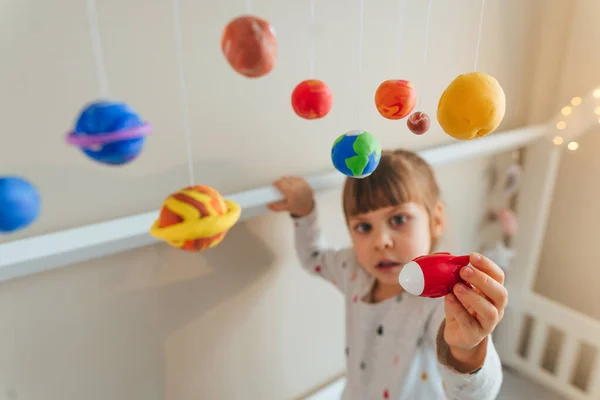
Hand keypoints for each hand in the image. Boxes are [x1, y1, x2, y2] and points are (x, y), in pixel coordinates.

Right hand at [267, 176, 314, 217]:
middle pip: (285, 178)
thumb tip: (267, 204)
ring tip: (285, 185)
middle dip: (281, 181)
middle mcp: (297, 187)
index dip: (276, 182)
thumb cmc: (296, 208)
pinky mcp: (306, 183)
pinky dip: (293, 180)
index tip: (274, 184)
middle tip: (279, 185)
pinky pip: (297, 178)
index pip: (281, 182)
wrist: (308, 208)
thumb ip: (276, 207)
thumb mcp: (285, 208)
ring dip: (287, 180)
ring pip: (291, 177)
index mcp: (291, 193)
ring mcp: (302, 184)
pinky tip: (291, 184)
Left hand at [443, 253, 507, 370]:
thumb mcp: (459, 289)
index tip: (472, 256)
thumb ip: (457, 277)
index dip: (488, 266)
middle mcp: (496, 308)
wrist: (457, 334)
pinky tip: (449, 298)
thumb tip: (447, 260)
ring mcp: (488, 323)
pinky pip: (469, 322)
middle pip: (500, 293)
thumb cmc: (460, 307)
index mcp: (493, 293)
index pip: (498, 277)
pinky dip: (458, 309)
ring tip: (456, 287)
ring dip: (473, 296)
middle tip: (464, 271)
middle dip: (483, 280)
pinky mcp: (474, 335)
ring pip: (489, 311)